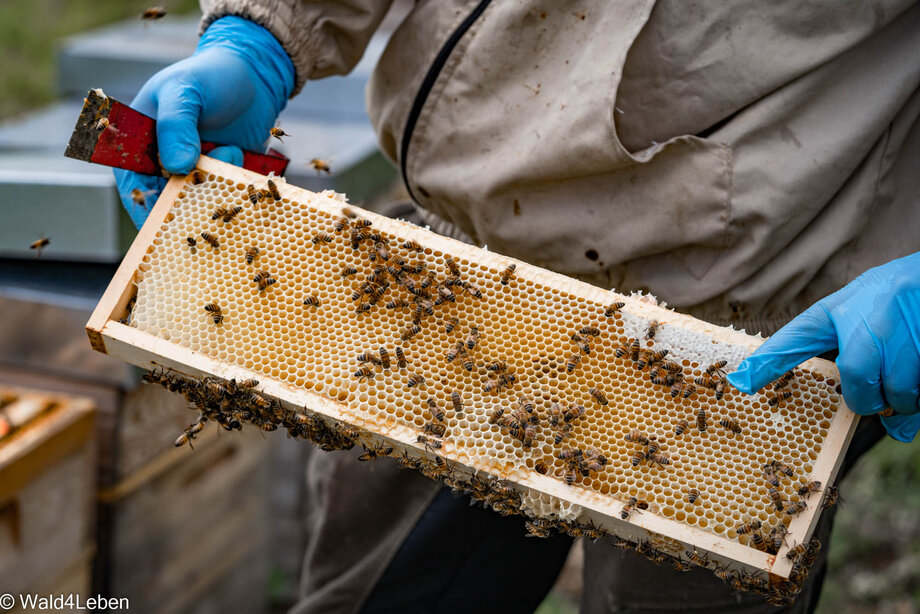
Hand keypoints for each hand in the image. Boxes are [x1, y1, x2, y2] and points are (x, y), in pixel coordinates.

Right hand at [115, 16, 294, 227]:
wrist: (255, 75)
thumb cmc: (209, 75)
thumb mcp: (185, 91)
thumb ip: (175, 124)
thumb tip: (177, 166)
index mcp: (140, 144)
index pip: (134, 184)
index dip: (148, 204)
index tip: (169, 209)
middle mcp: (166, 164)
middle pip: (169, 201)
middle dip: (190, 198)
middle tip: (209, 176)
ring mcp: (197, 173)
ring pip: (202, 202)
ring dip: (217, 186)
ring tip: (230, 148)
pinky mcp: (225, 177)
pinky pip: (228, 196)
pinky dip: (235, 186)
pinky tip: (240, 155)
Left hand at [727, 252, 919, 441]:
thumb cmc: (899, 300)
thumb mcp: (864, 314)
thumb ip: (861, 367)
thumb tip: (882, 425)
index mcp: (841, 309)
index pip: (797, 336)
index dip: (768, 361)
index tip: (739, 382)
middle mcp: (868, 316)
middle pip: (858, 379)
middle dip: (869, 399)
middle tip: (879, 394)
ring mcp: (903, 327)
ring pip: (900, 393)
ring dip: (906, 398)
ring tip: (910, 374)